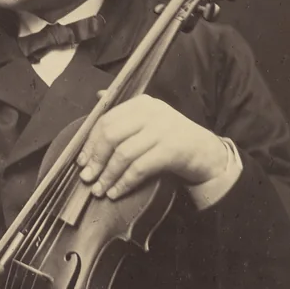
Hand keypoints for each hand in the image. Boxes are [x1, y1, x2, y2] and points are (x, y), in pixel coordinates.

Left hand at [76, 95, 227, 200]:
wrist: (208, 154)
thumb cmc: (173, 140)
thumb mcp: (150, 121)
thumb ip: (126, 113)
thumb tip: (98, 96)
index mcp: (143, 103)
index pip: (106, 119)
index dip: (90, 142)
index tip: (81, 161)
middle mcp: (152, 112)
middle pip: (111, 135)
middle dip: (96, 159)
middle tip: (87, 177)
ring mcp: (163, 130)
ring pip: (123, 154)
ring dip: (108, 175)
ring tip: (99, 190)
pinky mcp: (172, 150)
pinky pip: (139, 168)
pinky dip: (124, 182)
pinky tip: (116, 192)